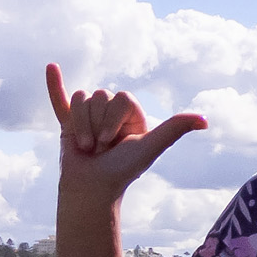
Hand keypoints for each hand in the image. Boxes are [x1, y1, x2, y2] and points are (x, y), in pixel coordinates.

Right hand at [48, 63, 205, 206]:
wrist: (90, 189)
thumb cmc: (122, 170)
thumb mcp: (149, 146)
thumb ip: (174, 129)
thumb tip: (205, 120)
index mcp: (132, 114)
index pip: (120, 96)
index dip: (112, 119)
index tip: (113, 142)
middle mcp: (112, 113)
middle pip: (99, 95)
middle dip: (96, 124)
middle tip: (100, 148)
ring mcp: (90, 116)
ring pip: (81, 98)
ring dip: (80, 126)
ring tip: (87, 147)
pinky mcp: (69, 122)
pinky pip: (61, 99)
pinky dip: (54, 84)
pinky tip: (51, 67)